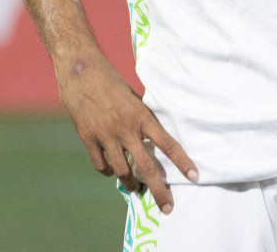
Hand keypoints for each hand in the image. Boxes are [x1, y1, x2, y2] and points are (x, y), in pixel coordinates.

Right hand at [56, 52, 196, 213]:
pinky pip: (101, 164)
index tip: (194, 176)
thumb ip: (142, 116)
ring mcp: (106, 135)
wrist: (81, 70)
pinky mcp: (88, 138)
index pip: (167, 143)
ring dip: (131, 183)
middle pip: (146, 167)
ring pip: (122, 170)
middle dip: (159, 190)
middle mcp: (126, 128)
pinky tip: (112, 171)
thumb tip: (152, 134)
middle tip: (167, 207)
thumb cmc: (110, 80)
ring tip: (135, 187)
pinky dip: (108, 171)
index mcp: (141, 116)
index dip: (182, 161)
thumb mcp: (133, 97)